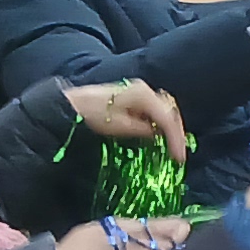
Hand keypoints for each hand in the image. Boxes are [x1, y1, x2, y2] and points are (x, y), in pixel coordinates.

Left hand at [65, 79, 188, 160]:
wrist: (70, 105)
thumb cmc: (91, 114)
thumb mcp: (117, 126)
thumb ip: (141, 129)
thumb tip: (157, 134)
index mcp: (143, 95)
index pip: (167, 118)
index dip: (175, 139)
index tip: (179, 158)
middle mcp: (144, 90)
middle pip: (170, 112)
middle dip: (176, 133)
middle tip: (178, 154)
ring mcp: (139, 92)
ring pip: (164, 111)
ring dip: (169, 128)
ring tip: (170, 147)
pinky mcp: (133, 97)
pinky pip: (154, 111)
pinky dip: (159, 124)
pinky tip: (157, 136)